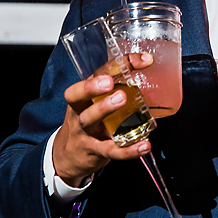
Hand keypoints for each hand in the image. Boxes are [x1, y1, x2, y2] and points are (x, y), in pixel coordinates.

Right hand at [52, 53, 152, 186]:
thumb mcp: (95, 104)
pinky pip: (110, 150)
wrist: (66, 157)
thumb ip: (116, 90)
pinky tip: (144, 145)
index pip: (97, 74)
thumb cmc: (88, 122)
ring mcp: (84, 132)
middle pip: (79, 96)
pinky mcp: (93, 152)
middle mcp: (80, 111)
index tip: (144, 59)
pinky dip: (128, 150)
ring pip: (90, 120)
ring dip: (105, 109)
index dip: (117, 65)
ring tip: (123, 99)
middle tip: (109, 82)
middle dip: (93, 87)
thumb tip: (150, 75)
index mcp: (84, 95)